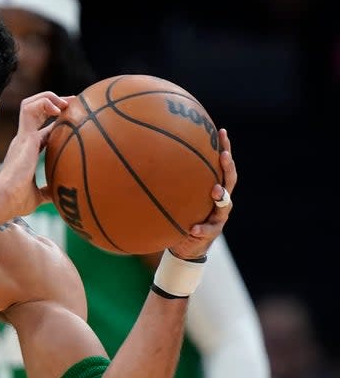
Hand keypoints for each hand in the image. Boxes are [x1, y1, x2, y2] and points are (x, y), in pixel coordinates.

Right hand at [0, 91, 70, 218]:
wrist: (4, 199)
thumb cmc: (17, 201)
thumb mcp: (38, 197)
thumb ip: (47, 192)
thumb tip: (59, 197)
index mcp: (26, 152)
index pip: (42, 130)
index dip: (56, 122)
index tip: (73, 119)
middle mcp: (22, 141)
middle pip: (35, 111)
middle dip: (54, 102)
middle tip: (73, 103)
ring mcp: (21, 136)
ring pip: (30, 104)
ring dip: (48, 97)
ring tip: (66, 103)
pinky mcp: (22, 135)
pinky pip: (29, 108)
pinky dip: (44, 102)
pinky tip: (59, 109)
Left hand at [168, 128, 235, 260]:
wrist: (185, 246)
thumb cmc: (179, 214)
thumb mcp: (175, 196)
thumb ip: (168, 180)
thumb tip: (146, 156)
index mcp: (214, 186)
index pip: (222, 164)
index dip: (224, 148)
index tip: (222, 132)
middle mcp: (220, 200)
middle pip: (230, 180)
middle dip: (228, 167)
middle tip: (223, 155)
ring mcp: (218, 217)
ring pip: (225, 205)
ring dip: (221, 196)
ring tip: (215, 190)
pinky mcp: (211, 233)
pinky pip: (207, 230)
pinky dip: (201, 228)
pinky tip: (193, 228)